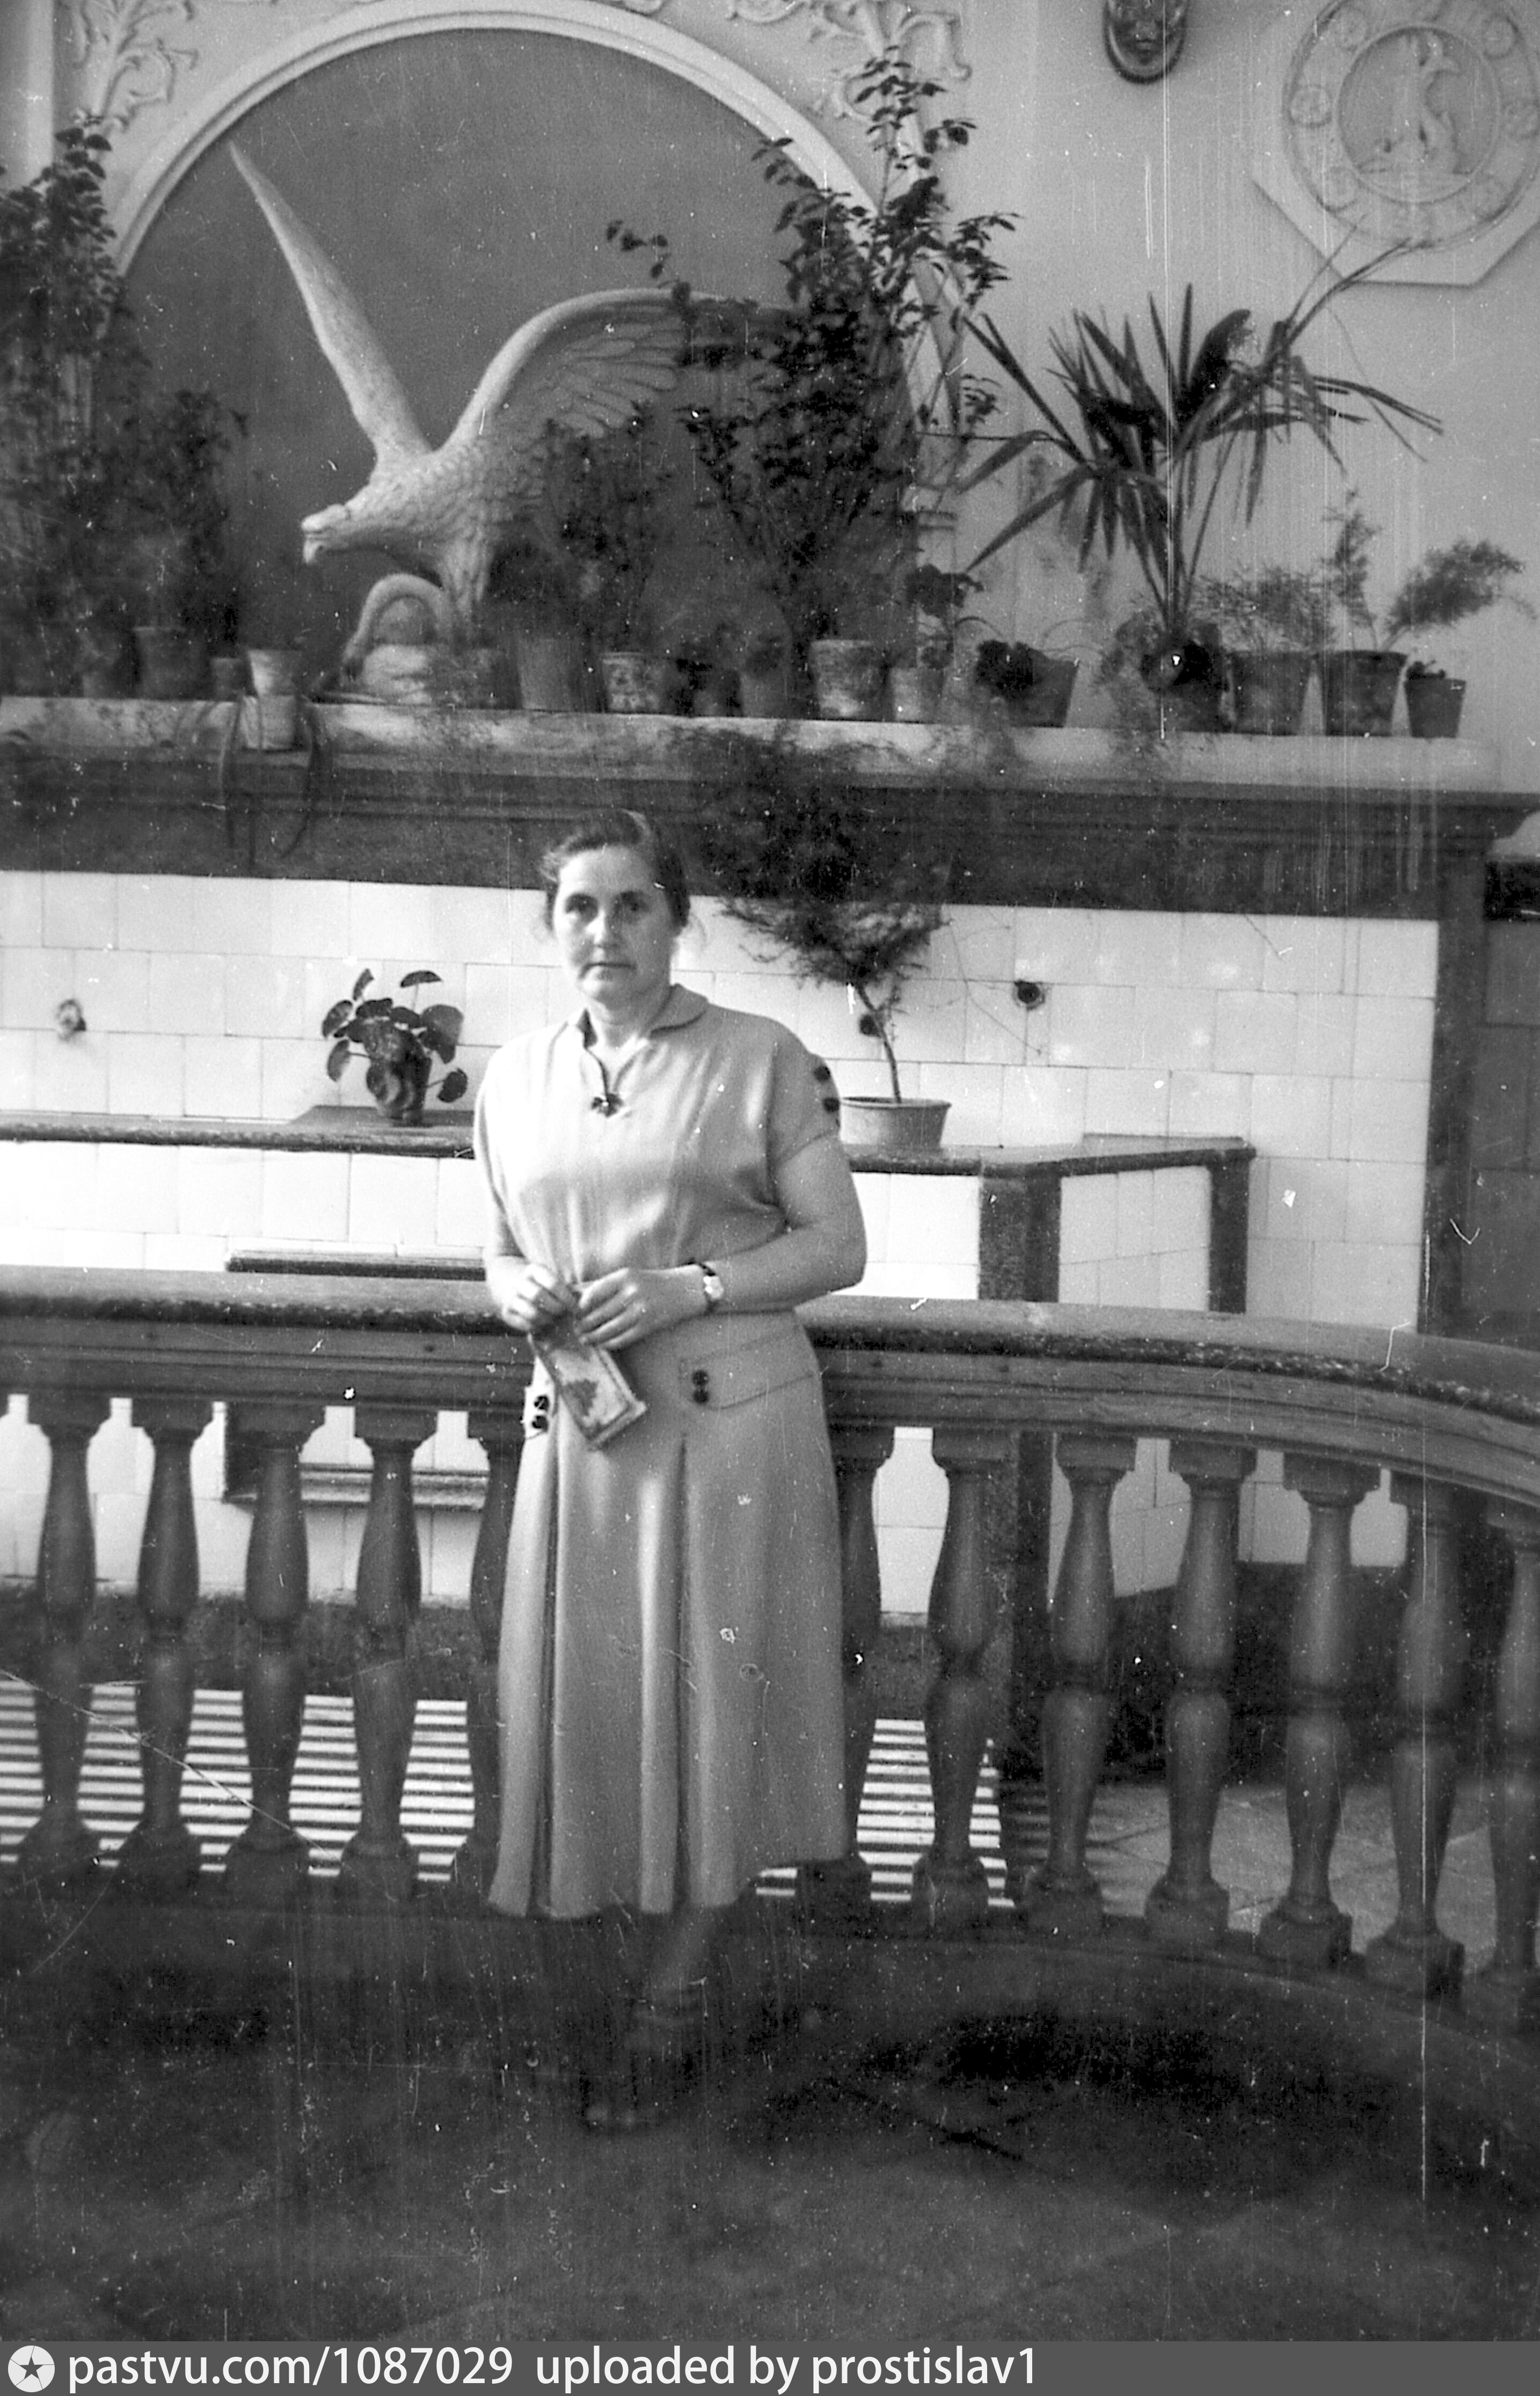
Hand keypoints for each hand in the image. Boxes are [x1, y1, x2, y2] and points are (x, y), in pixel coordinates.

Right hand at [491, 1260, 578, 1337]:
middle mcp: (520, 1282)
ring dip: (547, 1320)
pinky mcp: (505, 1312)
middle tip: (563, 1313)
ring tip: (553, 1320)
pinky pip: (524, 1324)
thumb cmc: (537, 1282)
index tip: (576, 1308)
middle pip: (539, 1296)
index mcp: (534, 1270)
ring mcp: (511, 1297)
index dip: (566, 1298)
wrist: (503, 1279)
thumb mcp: (547, 1277)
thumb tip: (583, 1302)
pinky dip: (536, 1327)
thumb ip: (563, 1287)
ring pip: (531, 1313)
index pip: (552, 1283)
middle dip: (555, 1308)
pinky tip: (542, 1325)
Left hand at [573, 1266, 701, 1350]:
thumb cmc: (653, 1283)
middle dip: (584, 1324)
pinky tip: (603, 1344)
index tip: (574, 1312)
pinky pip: (623, 1338)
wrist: (684, 1290)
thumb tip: (581, 1300)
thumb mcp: (631, 1276)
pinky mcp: (648, 1325)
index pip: (594, 1292)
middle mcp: (631, 1292)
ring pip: (609, 1329)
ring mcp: (640, 1310)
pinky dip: (610, 1343)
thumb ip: (609, 1286)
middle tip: (576, 1330)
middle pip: (599, 1313)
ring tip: (585, 1340)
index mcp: (624, 1277)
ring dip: (594, 1337)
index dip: (581, 1306)